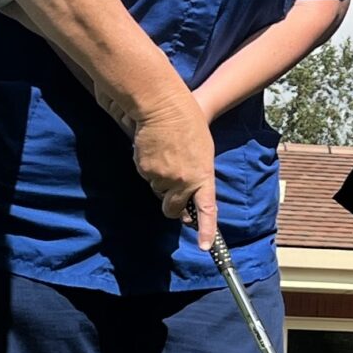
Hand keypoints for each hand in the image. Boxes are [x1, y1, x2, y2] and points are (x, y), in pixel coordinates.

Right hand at [128, 89, 217, 247]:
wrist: (162, 106)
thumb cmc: (187, 121)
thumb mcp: (202, 149)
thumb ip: (198, 172)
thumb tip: (190, 188)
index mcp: (202, 175)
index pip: (206, 209)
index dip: (206, 230)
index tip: (205, 246)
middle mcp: (183, 181)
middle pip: (173, 208)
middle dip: (173, 204)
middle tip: (173, 187)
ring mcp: (162, 177)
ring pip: (158, 189)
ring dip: (161, 179)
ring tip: (166, 153)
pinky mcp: (145, 170)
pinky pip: (147, 176)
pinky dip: (149, 167)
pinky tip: (154, 148)